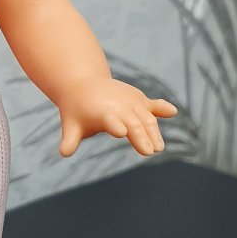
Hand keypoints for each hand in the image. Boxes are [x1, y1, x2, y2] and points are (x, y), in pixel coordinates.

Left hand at [58, 76, 176, 157]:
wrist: (83, 84)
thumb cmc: (76, 110)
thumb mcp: (71, 125)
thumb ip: (70, 140)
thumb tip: (63, 153)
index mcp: (102, 112)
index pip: (110, 120)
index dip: (115, 125)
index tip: (122, 133)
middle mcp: (118, 105)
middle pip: (132, 122)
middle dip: (141, 136)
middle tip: (148, 151)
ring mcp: (131, 101)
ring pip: (146, 118)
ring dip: (154, 131)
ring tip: (158, 147)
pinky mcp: (139, 100)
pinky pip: (153, 104)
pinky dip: (162, 107)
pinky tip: (172, 112)